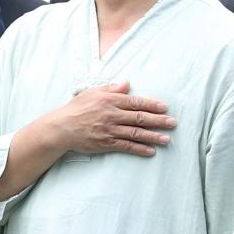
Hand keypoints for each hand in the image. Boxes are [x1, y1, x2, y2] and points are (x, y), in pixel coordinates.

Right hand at [39, 82, 174, 156]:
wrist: (61, 128)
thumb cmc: (76, 108)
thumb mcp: (92, 93)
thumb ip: (111, 89)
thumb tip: (127, 83)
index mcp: (109, 101)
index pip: (135, 102)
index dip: (152, 104)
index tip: (165, 107)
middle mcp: (111, 115)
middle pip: (139, 118)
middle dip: (158, 121)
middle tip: (173, 123)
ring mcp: (109, 130)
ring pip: (136, 133)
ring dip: (153, 136)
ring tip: (167, 139)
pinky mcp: (106, 143)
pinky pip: (126, 146)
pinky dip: (139, 149)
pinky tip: (150, 151)